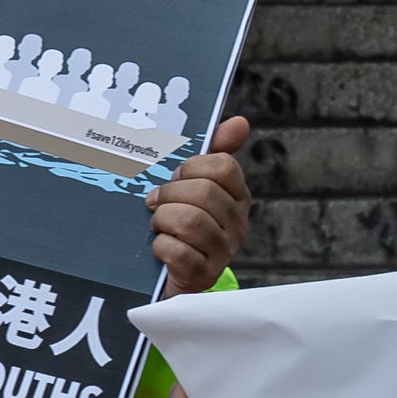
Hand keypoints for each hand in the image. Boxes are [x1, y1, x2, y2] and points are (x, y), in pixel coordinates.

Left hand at [147, 115, 252, 295]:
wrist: (173, 275)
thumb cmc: (182, 223)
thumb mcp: (195, 187)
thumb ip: (214, 153)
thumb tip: (240, 122)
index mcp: (238, 197)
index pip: (223, 166)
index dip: (191, 168)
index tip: (175, 177)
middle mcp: (237, 224)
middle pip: (203, 192)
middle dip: (169, 194)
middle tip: (156, 202)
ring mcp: (223, 251)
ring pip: (189, 220)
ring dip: (162, 220)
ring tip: (159, 225)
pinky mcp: (203, 275)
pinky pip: (178, 252)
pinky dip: (161, 247)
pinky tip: (161, 247)